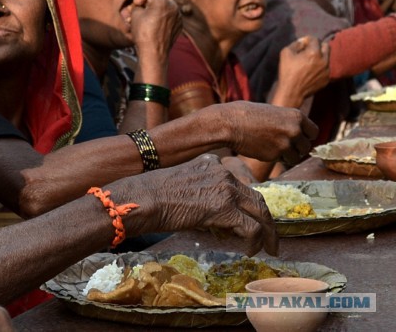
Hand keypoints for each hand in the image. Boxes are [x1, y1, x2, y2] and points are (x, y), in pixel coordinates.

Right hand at [123, 155, 276, 255]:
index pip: (239, 183)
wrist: (143, 198)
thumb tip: (206, 215)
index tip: (249, 217)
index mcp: (211, 163)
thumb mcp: (179, 183)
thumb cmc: (150, 194)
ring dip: (268, 233)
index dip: (247, 203)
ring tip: (269, 248)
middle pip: (256, 197)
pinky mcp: (225, 209)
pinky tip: (249, 252)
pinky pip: (252, 229)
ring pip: (260, 212)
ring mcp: (226, 189)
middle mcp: (223, 172)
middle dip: (265, 219)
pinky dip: (255, 242)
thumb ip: (198, 190)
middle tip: (270, 237)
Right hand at [129, 0, 181, 78]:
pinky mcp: (180, 23)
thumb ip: (139, 4)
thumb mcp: (135, 16)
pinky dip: (165, 16)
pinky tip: (157, 25)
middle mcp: (173, 6)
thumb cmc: (143, 34)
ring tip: (150, 17)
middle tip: (143, 10)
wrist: (154, 53)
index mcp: (161, 1)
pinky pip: (172, 14)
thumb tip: (142, 2)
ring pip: (167, 4)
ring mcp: (178, 15)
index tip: (137, 5)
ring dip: (159, 7)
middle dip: (151, 0)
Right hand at [217, 101, 318, 163]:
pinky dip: (274, 158)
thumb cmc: (247, 115)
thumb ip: (287, 122)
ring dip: (287, 156)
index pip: (314, 132)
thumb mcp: (273, 113)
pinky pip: (281, 161)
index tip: (297, 139)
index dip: (305, 137)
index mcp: (296, 116)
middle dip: (296, 148)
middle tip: (282, 146)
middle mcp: (295, 130)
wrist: (230, 123)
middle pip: (307, 147)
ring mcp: (286, 143)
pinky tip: (262, 149)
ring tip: (271, 148)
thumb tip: (297, 133)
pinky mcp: (275, 155)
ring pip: (296, 157)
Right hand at [275, 36, 329, 106]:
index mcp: (314, 53)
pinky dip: (319, 68)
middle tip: (309, 50)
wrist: (291, 92)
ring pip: (327, 58)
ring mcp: (327, 70)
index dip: (307, 39)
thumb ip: (296, 43)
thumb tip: (303, 41)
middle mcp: (324, 60)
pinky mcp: (327, 79)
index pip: (315, 39)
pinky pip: (325, 69)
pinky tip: (310, 72)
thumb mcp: (285, 53)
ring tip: (309, 62)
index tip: (302, 43)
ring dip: (319, 57)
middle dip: (318, 45)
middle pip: (326, 46)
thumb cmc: (287, 72)